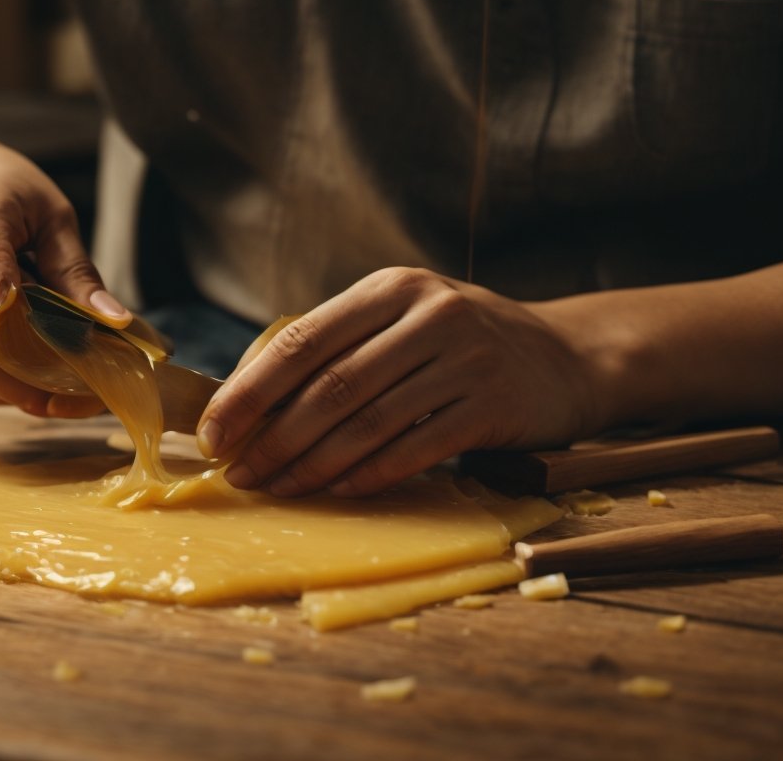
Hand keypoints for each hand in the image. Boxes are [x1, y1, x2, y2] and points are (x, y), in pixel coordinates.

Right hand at [0, 138, 126, 416]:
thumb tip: (115, 322)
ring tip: (50, 383)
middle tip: (74, 401)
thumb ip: (77, 271)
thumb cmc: (2, 189)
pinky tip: (12, 356)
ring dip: (9, 388)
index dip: (21, 327)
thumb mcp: (51, 214)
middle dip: (28, 387)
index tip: (52, 362)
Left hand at [197, 268, 607, 496]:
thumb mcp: (404, 321)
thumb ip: (341, 348)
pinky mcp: (493, 405)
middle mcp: (429, 314)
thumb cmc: (461, 346)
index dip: (249, 391)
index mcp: (390, 289)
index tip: (212, 432)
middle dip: (274, 436)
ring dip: (313, 464)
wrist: (570, 358)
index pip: (301, 340)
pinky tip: (336, 493)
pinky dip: (369, 475)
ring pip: (368, 422)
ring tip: (276, 488)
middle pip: (330, 386)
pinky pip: (415, 449)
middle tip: (238, 473)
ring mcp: (465, 359)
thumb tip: (248, 404)